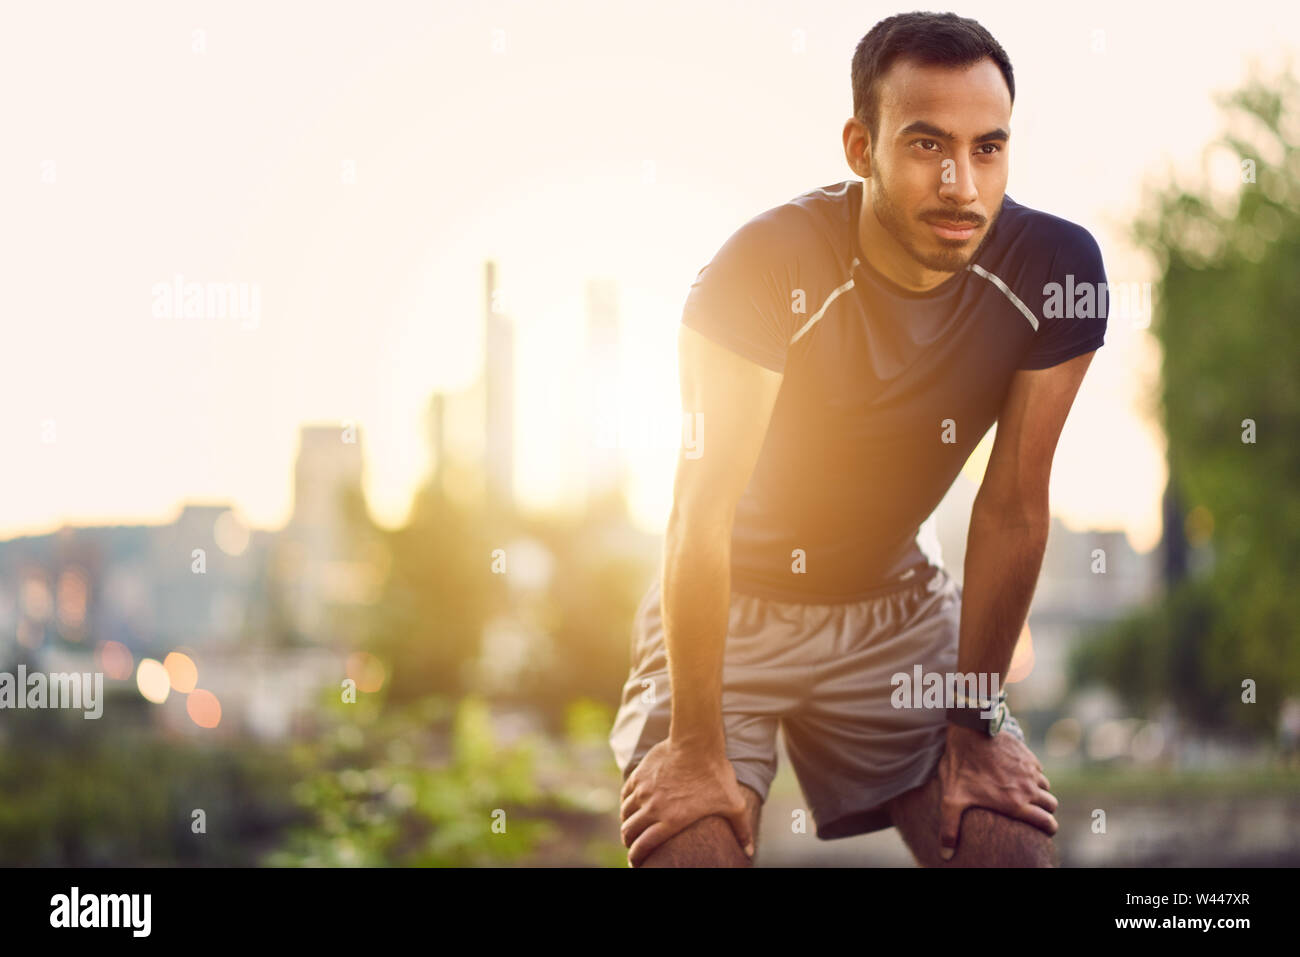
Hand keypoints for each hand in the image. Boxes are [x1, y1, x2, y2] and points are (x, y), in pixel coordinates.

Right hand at [619, 738, 754, 866]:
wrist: (697, 742)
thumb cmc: (716, 774)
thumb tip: (749, 851)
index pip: (643, 846)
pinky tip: (632, 805)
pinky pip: (626, 795)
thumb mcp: (733, 804)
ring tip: (633, 826)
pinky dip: (627, 803)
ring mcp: (643, 791)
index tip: (636, 863)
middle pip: (629, 832)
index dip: (636, 858)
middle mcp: (652, 808)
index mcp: (671, 821)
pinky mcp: (639, 776)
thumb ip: (741, 830)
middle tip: (634, 846)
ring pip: (625, 814)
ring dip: (627, 823)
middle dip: (630, 842)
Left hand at [936, 724, 1057, 859]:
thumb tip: (945, 854)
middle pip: (1051, 805)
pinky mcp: (1028, 756)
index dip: (1049, 829)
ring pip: (1046, 787)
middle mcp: (1028, 789)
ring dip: (1039, 791)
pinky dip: (1032, 775)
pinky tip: (1017, 774)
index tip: (1046, 830)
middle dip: (1045, 811)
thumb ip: (950, 828)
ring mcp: (1030, 771)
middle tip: (1034, 812)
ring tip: (1024, 793)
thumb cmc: (961, 766)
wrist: (970, 732)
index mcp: (1015, 804)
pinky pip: (1038, 770)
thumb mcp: (951, 799)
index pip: (1046, 822)